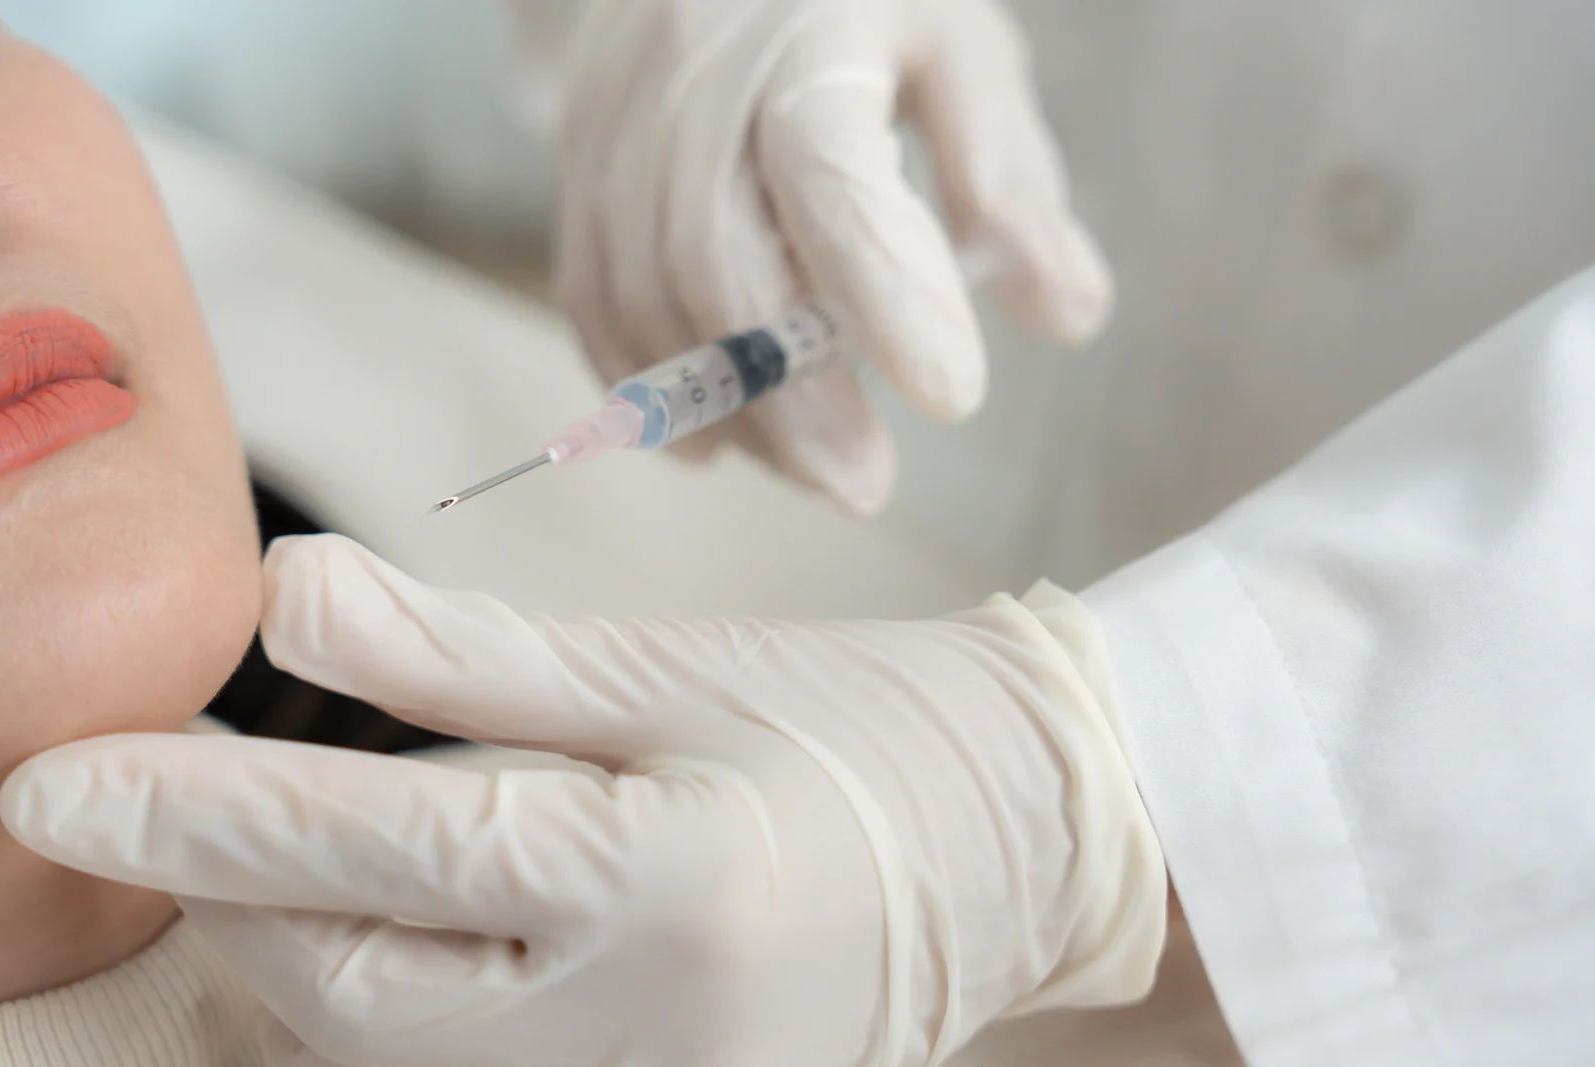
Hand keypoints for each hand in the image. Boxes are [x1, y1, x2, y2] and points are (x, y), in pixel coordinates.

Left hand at [0, 534, 1162, 1066]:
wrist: (1023, 843)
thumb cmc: (866, 729)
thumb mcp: (673, 674)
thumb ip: (471, 660)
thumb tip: (291, 604)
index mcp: (666, 888)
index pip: (378, 852)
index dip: (203, 810)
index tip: (60, 776)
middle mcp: (647, 1038)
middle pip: (349, 998)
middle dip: (236, 897)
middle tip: (167, 798)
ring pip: (388, 1058)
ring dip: (298, 958)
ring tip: (272, 855)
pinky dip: (392, 1007)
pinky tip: (382, 928)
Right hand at [555, 0, 1111, 513]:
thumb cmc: (858, 4)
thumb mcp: (960, 55)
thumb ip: (1007, 180)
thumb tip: (1069, 313)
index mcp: (814, 38)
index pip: (831, 172)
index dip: (884, 291)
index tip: (952, 395)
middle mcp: (697, 81)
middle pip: (715, 257)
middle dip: (789, 396)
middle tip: (863, 485)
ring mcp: (620, 124)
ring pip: (643, 292)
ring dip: (726, 408)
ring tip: (812, 469)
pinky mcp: (578, 165)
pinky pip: (591, 294)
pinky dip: (648, 386)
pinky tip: (716, 441)